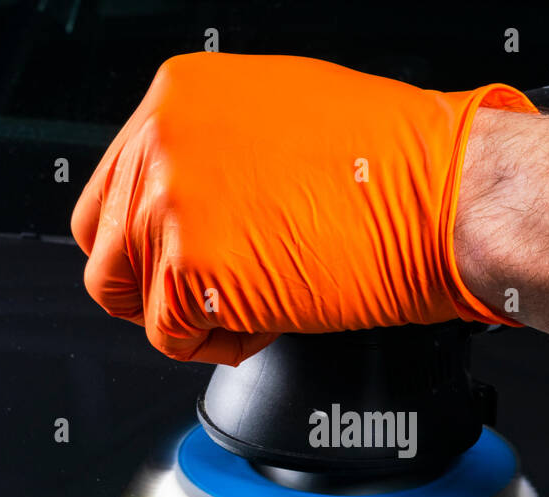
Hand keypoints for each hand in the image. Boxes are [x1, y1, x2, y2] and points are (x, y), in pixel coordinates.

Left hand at [71, 53, 534, 364]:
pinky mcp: (194, 268)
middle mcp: (160, 144)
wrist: (444, 196)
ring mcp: (172, 206)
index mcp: (174, 99)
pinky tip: (268, 318)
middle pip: (104, 249)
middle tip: (204, 296)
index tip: (174, 262)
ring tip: (253, 303)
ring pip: (133, 300)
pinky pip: (173, 337)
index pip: (109, 193)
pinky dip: (218, 345)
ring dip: (189, 317)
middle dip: (152, 286)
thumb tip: (189, 195)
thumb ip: (213, 152)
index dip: (143, 243)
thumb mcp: (280, 119)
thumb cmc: (394, 164)